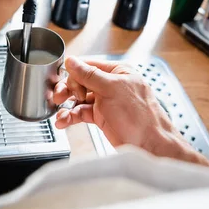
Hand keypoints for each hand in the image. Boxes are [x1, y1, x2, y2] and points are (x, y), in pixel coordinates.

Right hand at [54, 56, 208, 166]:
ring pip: (79, 99)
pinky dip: (71, 117)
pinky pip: (81, 113)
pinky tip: (64, 122)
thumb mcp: (111, 89)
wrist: (149, 146)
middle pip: (81, 82)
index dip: (73, 72)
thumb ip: (89, 75)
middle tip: (59, 98)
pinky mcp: (102, 118)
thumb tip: (72, 61)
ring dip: (67, 107)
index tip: (62, 80)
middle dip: (68, 90)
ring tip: (60, 115)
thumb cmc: (139, 116)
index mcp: (117, 72)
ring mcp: (106, 102)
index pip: (89, 65)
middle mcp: (111, 85)